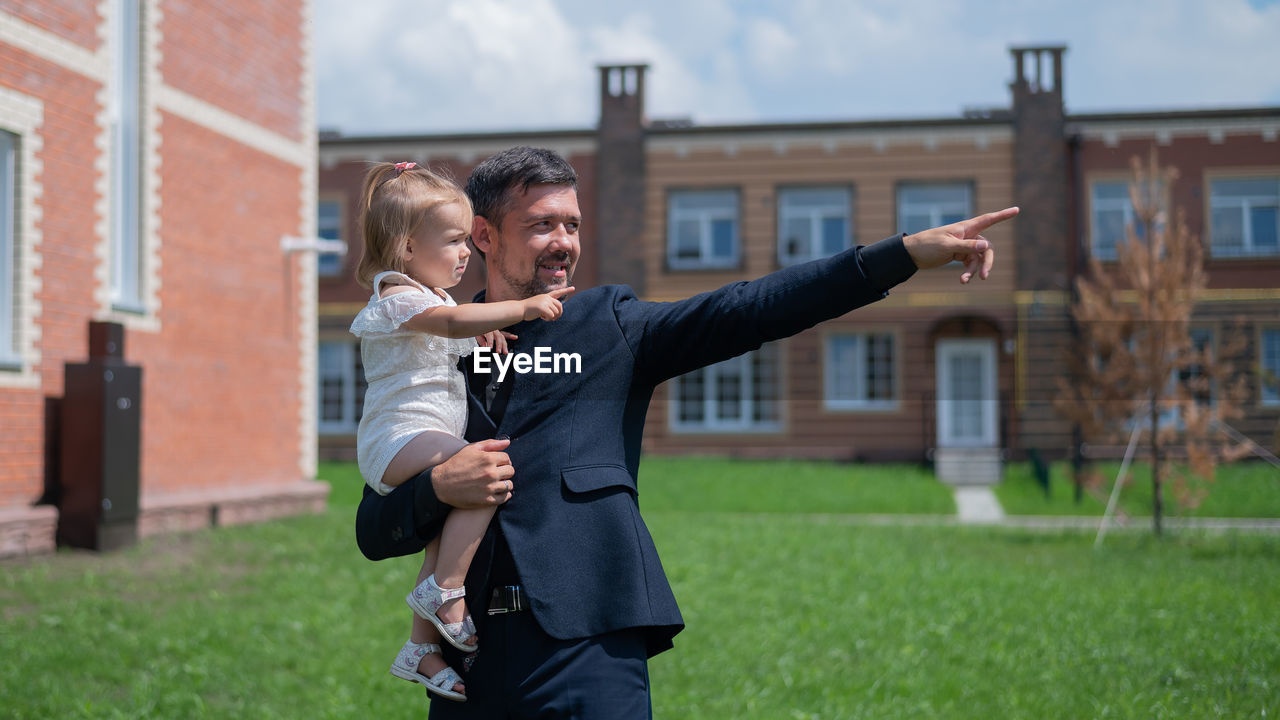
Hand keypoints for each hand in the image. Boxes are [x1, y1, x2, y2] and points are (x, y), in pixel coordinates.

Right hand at [430, 438, 514, 508]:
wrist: (441, 484)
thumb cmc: (456, 464)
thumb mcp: (471, 449)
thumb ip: (491, 444)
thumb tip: (508, 442)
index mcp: (488, 459)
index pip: (507, 458)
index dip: (502, 460)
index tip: (496, 464)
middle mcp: (490, 473)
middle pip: (510, 471)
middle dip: (505, 471)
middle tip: (497, 473)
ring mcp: (489, 487)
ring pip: (509, 484)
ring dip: (505, 483)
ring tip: (497, 482)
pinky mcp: (487, 500)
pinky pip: (504, 497)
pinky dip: (504, 494)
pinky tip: (497, 491)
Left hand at [476, 330, 516, 354]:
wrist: (479, 321)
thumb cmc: (478, 329)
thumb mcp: (477, 334)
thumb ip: (481, 341)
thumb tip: (485, 346)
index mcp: (487, 329)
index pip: (490, 336)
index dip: (490, 342)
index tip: (490, 348)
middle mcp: (493, 330)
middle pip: (498, 337)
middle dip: (499, 345)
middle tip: (498, 352)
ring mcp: (497, 331)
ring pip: (502, 337)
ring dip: (504, 345)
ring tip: (506, 352)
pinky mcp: (499, 332)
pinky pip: (505, 334)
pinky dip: (510, 336)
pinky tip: (515, 337)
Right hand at [521, 287, 574, 320]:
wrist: (520, 309)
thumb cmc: (529, 309)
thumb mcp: (539, 304)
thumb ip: (548, 305)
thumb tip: (557, 313)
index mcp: (546, 296)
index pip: (557, 292)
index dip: (566, 290)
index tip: (573, 288)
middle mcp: (546, 298)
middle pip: (560, 306)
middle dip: (559, 314)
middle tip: (554, 319)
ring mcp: (545, 302)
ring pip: (556, 312)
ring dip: (552, 317)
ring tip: (544, 317)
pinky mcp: (543, 307)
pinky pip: (551, 316)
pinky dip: (548, 319)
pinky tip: (542, 318)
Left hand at [903, 207, 1018, 282]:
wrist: (912, 254)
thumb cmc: (928, 244)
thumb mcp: (947, 246)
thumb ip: (967, 246)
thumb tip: (986, 245)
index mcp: (965, 228)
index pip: (988, 220)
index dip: (1002, 215)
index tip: (1017, 210)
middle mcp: (967, 236)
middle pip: (986, 248)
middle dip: (986, 262)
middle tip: (984, 276)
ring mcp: (963, 246)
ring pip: (977, 259)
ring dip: (973, 271)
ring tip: (964, 281)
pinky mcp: (958, 255)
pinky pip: (969, 264)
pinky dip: (968, 272)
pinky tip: (962, 281)